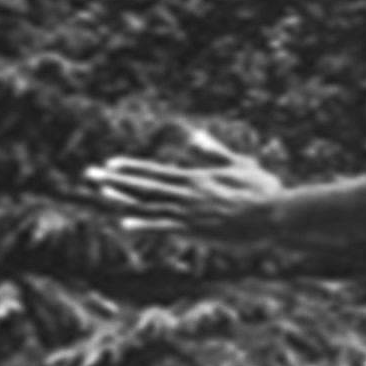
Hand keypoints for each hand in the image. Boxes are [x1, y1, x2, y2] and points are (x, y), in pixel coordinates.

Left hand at [84, 128, 283, 238]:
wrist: (275, 214)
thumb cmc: (262, 191)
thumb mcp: (239, 164)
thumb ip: (214, 151)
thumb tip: (195, 135)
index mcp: (195, 178)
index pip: (155, 171)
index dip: (130, 168)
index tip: (110, 163)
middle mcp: (187, 192)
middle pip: (144, 184)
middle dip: (115, 179)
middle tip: (89, 173)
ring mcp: (190, 211)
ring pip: (149, 202)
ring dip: (123, 197)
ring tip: (100, 191)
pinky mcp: (196, 229)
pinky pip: (165, 226)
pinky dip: (145, 224)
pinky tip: (125, 224)